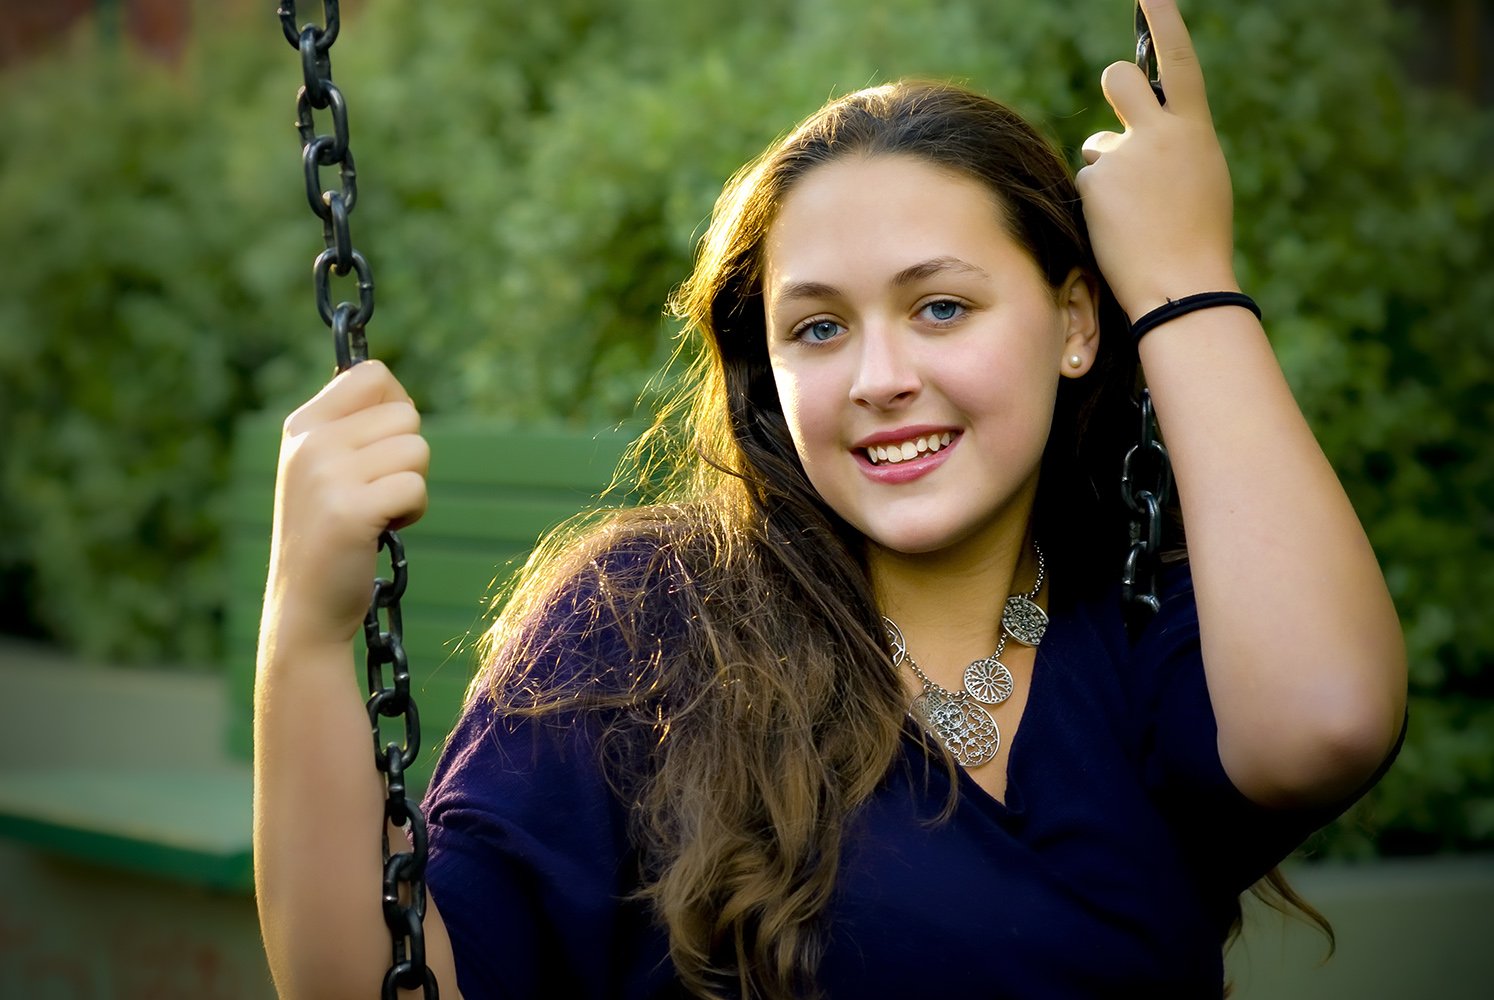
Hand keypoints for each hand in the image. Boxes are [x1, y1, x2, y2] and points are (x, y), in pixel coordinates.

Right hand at [266, 360, 429, 646]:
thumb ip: (352, 426)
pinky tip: (383, 530)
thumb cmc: (329, 534)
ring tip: (376, 512)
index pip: (374, 374)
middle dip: (407, 457)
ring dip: (411, 485)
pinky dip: (412, 511)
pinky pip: (416, 487)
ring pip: (417, 449)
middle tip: (374, 492)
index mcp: (303, 425)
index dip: (395, 406)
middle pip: (406, 415)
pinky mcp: (350, 510)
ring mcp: (326, 475)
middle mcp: (310, 443)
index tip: (381, 446)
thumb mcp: (324, 468)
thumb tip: (392, 388)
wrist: (306, 605)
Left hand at [1075, 0, 1238, 318]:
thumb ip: (1173, 144)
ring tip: (1133, 213)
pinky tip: (1117, 228)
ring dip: (1107, 171)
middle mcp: (1159, 134)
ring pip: (1098, 146)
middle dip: (1114, 84)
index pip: (1178, 63)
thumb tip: (1138, 129)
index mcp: (1195, 130)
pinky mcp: (1095, 183)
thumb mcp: (1199, 178)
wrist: (1182, 285)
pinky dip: (1096, 205)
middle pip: (1118, 79)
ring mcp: (1123, 157)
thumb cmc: (1196, 237)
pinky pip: (1087, 182)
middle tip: (1120, 107)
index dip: (1163, 24)